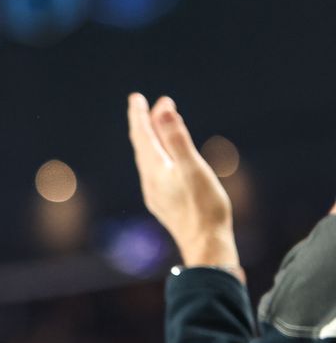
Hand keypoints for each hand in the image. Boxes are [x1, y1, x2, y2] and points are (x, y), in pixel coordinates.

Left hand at [127, 93, 241, 277]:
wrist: (205, 244)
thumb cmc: (204, 207)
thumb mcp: (192, 168)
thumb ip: (177, 139)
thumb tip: (162, 112)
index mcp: (155, 170)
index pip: (142, 136)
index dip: (140, 116)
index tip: (136, 98)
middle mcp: (150, 181)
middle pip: (143, 146)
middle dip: (144, 124)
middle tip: (146, 105)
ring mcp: (155, 193)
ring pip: (148, 160)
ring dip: (152, 140)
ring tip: (156, 126)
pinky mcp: (164, 202)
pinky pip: (155, 172)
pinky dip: (158, 156)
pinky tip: (164, 160)